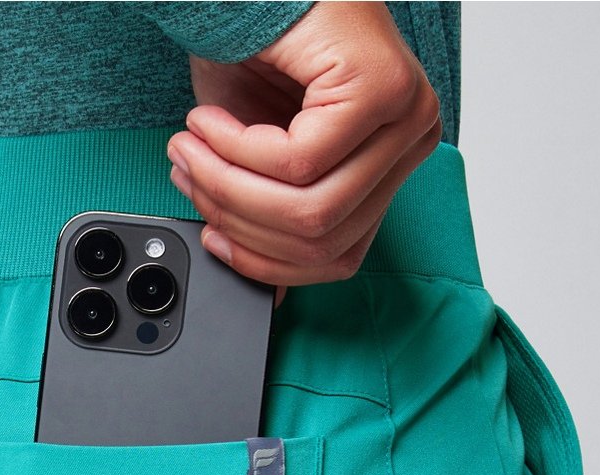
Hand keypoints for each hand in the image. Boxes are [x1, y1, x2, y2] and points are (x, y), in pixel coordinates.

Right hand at [165, 1, 441, 308]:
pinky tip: (211, 123)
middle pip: (319, 237)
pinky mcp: (382, 89)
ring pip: (309, 209)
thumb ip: (273, 219)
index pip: (337, 256)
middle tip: (188, 178)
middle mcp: (410, 140)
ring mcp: (405, 114)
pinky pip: (299, 163)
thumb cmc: (259, 51)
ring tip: (191, 151)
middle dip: (236, 217)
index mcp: (389, 165)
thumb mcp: (261, 155)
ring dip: (230, 187)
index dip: (264, 262)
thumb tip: (269, 296)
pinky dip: (238, 151)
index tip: (213, 237)